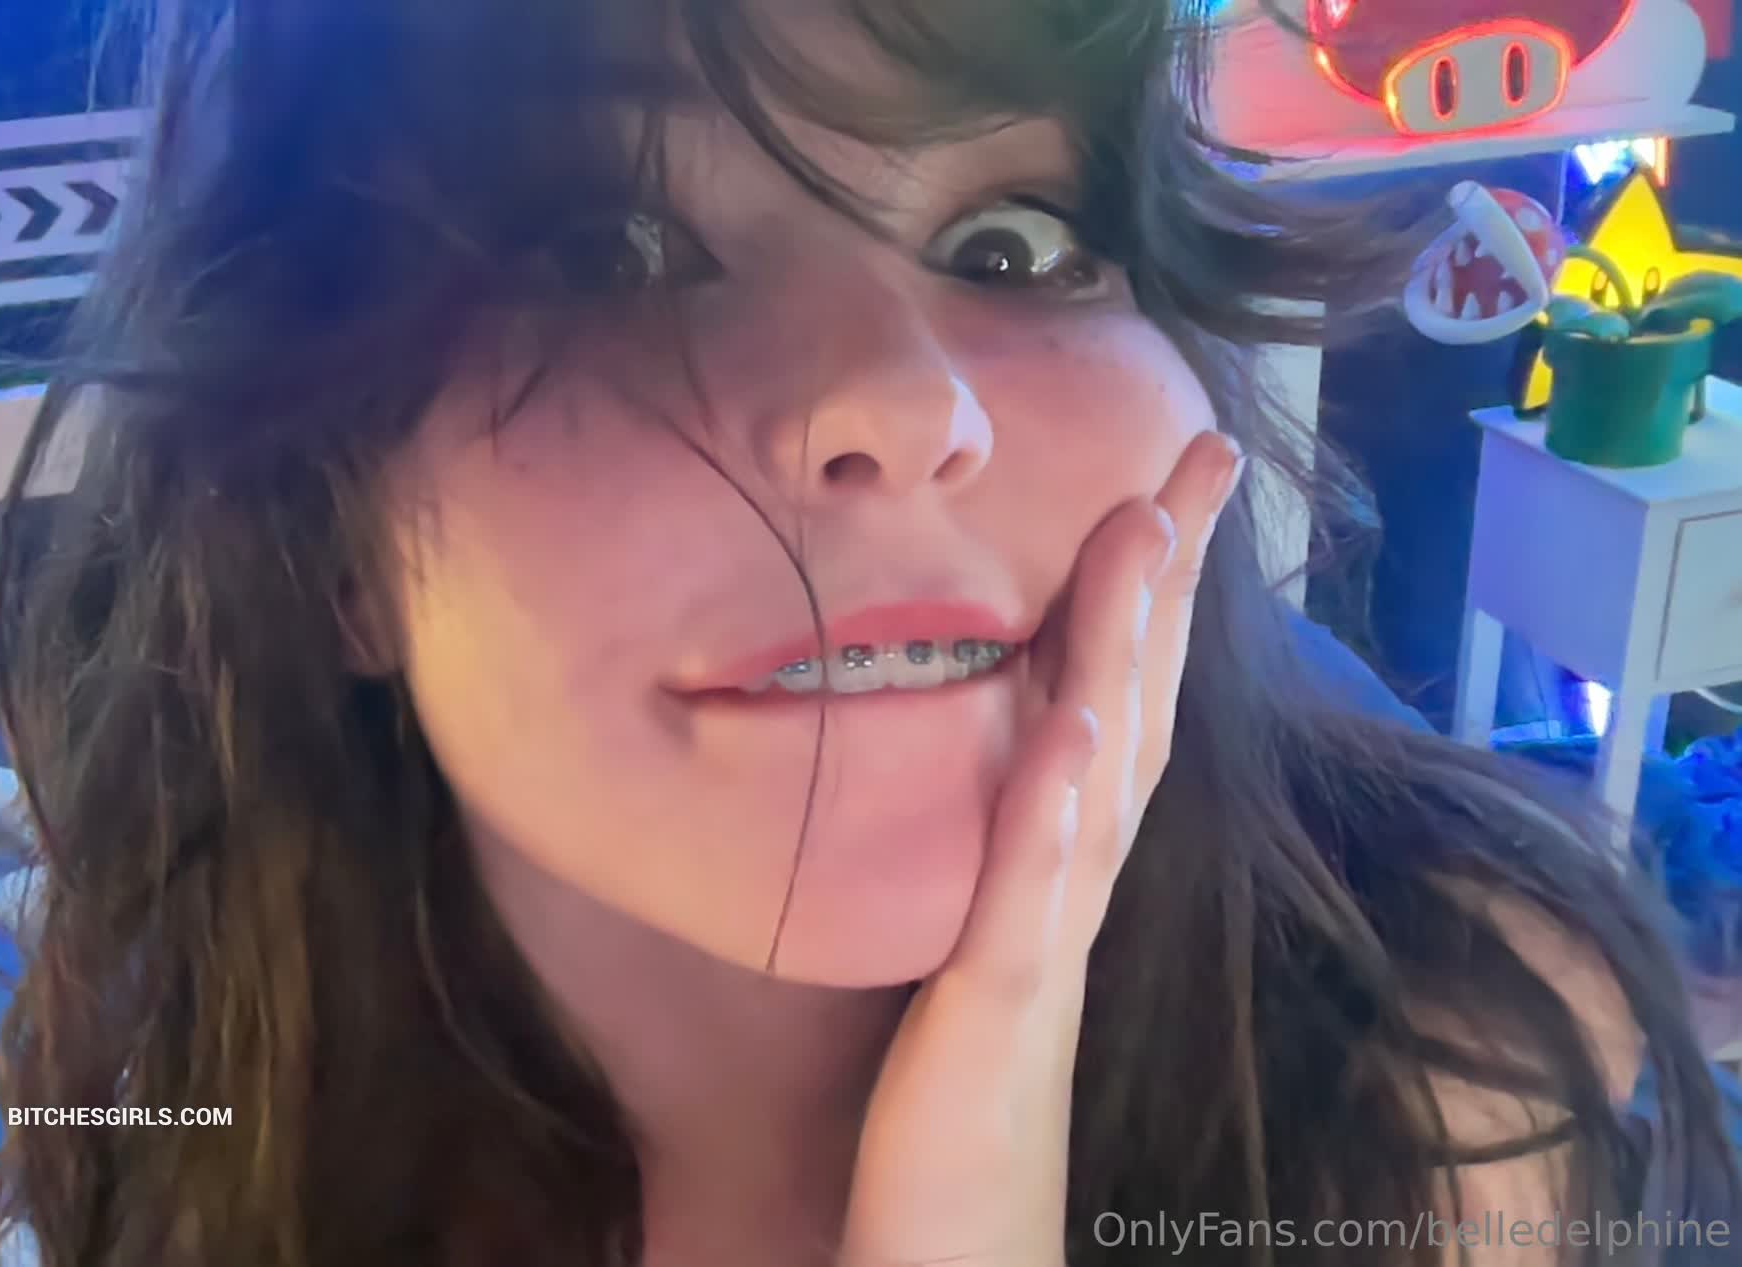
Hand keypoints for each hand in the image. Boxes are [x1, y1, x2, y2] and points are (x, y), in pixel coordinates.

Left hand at [836, 430, 1245, 1266]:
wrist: (964, 1235)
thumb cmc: (969, 1088)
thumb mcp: (991, 933)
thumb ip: (1010, 840)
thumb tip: (1018, 738)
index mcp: (1062, 860)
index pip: (1120, 700)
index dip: (1152, 592)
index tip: (1172, 479)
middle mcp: (1075, 884)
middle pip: (1135, 709)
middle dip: (1164, 582)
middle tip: (1195, 459)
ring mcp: (1046, 940)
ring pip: (1096, 778)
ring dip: (1123, 657)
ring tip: (1141, 538)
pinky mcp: (1001, 1005)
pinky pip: (1031, 896)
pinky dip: (1055, 809)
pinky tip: (1074, 731)